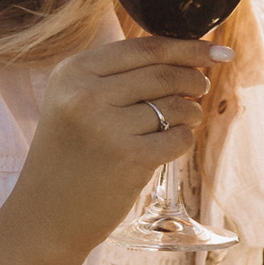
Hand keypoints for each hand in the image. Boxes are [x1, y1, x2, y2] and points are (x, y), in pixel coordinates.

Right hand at [0, 32, 226, 264]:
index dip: (188, 48)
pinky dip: (183, 139)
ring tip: (181, 121)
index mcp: (73, 71)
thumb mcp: (74, 102)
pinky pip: (179, 137)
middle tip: (201, 88)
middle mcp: (86, 94)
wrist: (44, 217)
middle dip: (194, 79)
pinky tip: (170, 145)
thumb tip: (187, 55)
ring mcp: (107, 126)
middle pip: (164, 73)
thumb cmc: (69, 157)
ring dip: (190, 112)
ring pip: (176, 105)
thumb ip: (119, 76)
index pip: (144, 48)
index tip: (218, 51)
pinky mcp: (130, 158)